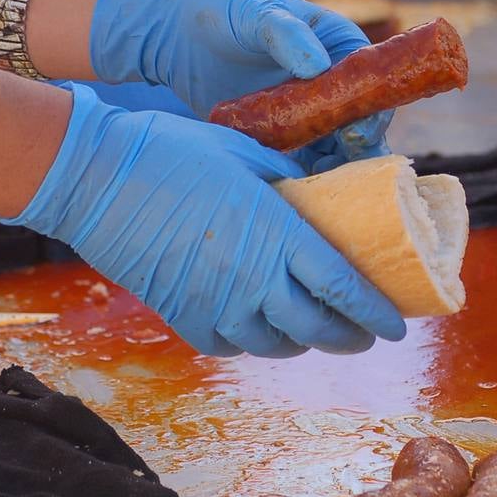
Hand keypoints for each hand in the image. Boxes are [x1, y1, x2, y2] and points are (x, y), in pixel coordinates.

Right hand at [3, 85, 406, 356]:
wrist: (97, 178)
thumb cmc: (174, 151)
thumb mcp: (248, 153)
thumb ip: (290, 182)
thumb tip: (318, 198)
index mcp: (278, 234)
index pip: (345, 288)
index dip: (377, 313)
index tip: (400, 326)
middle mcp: (254, 280)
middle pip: (320, 328)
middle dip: (352, 336)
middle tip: (367, 333)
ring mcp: (217, 305)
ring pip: (279, 344)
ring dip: (305, 341)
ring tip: (317, 328)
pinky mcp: (184, 317)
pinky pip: (233, 346)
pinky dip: (255, 341)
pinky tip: (262, 325)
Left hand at [89, 0, 391, 170]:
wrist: (174, 26)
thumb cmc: (222, 4)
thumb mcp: (256, 12)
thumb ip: (286, 35)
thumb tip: (319, 65)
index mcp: (339, 45)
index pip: (372, 83)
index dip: (373, 110)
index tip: (357, 132)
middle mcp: (330, 82)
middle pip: (360, 123)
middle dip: (356, 148)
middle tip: (339, 167)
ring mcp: (306, 111)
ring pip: (335, 149)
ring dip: (332, 168)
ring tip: (314, 184)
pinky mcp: (280, 134)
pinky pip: (300, 161)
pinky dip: (299, 175)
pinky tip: (289, 186)